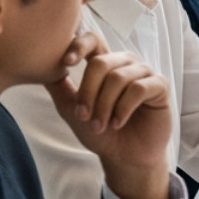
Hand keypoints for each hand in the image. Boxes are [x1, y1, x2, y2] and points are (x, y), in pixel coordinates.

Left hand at [46, 33, 174, 198]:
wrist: (125, 157)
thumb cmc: (101, 132)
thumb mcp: (72, 109)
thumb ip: (59, 87)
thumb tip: (39, 66)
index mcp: (105, 64)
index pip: (93, 40)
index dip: (79, 45)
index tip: (66, 63)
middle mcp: (125, 64)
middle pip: (101, 63)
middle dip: (88, 93)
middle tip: (84, 117)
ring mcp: (144, 73)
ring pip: (118, 78)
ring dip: (105, 105)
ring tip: (100, 126)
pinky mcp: (160, 86)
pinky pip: (139, 89)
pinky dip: (123, 109)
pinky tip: (118, 123)